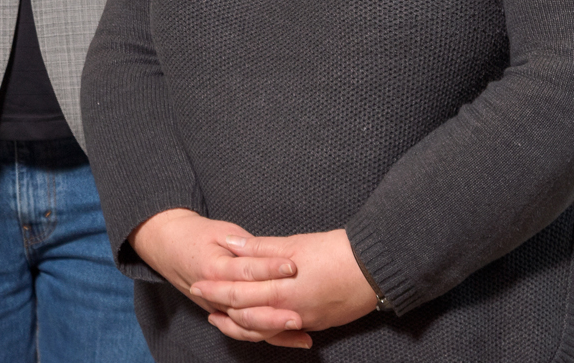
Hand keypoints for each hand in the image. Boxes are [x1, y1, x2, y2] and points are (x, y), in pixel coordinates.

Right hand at [129, 210, 309, 348]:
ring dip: (274, 329)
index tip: (292, 266)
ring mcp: (217, 307)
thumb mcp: (220, 231)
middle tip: (300, 310)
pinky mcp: (223, 314)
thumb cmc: (196, 235)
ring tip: (301, 326)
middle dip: (274, 310)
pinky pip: (246, 331)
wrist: (168, 246)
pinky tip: (294, 338)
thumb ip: (246, 244)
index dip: (268, 268)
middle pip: (245, 306)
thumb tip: (273, 252)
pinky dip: (270, 336)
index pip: (244, 270)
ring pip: (246, 325)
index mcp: (213, 266)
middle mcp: (213, 292)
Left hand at [191, 229, 375, 342]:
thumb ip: (259, 248)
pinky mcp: (318, 322)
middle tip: (201, 299)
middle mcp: (291, 310)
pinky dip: (265, 328)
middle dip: (221, 307)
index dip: (216, 289)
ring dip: (240, 323)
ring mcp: (305, 319)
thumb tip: (231, 243)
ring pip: (263, 329)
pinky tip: (256, 324)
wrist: (375, 268)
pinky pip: (283, 331)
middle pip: (247, 314)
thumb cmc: (335, 251)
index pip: (239, 293)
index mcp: (283, 289)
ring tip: (222, 316)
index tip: (198, 284)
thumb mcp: (294, 244)